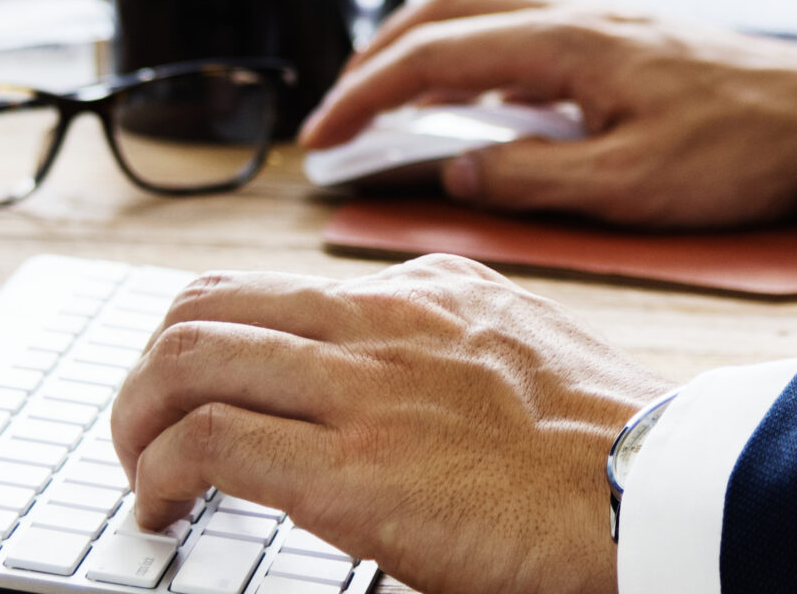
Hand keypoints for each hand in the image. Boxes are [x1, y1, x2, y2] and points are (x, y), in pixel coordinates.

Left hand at [109, 255, 659, 593]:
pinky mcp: (352, 470)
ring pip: (187, 358)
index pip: (267, 285)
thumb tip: (397, 387)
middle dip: (148, 371)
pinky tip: (163, 511)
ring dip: (136, 420)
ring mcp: (360, 388)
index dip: (205, 335)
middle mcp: (376, 320)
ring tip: (137, 475)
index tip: (188, 385)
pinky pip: (213, 442)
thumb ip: (448, 345)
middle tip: (140, 430)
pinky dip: (162, 473)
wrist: (660, 492)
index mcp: (418, 290)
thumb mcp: (520, 349)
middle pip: (204, 306)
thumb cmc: (610, 448)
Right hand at [300, 0, 796, 227]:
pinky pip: (517, 31)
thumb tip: (452, 171)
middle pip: (444, 13)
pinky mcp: (618, 40)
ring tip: (386, 102)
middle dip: (377, 59)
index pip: (434, 56)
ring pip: (479, 13)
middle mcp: (571, 15)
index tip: (325, 135)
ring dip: (421, 50)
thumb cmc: (745, 153)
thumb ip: (531, 179)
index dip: (367, 94)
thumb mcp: (629, 189)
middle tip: (337, 114)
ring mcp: (595, 22)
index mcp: (564, 43)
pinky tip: (475, 102)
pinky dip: (470, 56)